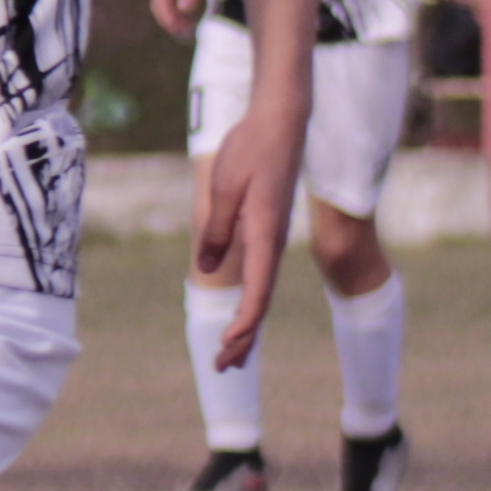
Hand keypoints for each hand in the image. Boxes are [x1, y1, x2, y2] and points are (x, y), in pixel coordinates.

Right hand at [149, 0, 211, 35]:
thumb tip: (184, 9)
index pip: (160, 6)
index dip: (168, 21)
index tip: (181, 32)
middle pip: (159, 7)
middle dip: (169, 22)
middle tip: (184, 35)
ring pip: (165, 4)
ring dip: (173, 17)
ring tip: (187, 28)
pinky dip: (178, 10)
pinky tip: (190, 14)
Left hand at [191, 92, 306, 368]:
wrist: (281, 122)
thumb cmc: (252, 149)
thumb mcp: (225, 187)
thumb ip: (218, 228)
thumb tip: (209, 266)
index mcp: (265, 235)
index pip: (258, 291)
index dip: (243, 323)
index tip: (228, 346)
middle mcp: (274, 242)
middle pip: (260, 301)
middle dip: (243, 338)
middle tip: (222, 368)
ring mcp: (274, 236)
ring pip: (262, 291)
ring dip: (247, 325)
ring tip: (233, 356)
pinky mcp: (270, 228)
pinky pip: (262, 274)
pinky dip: (251, 300)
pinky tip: (244, 314)